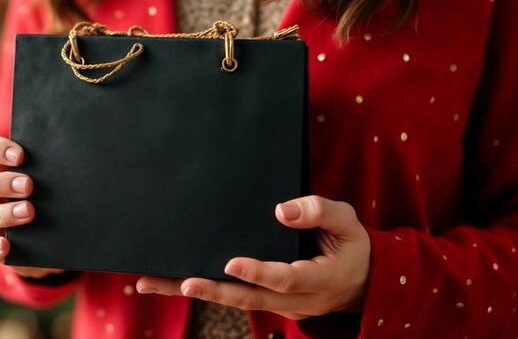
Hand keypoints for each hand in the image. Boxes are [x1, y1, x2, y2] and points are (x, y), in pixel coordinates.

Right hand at [0, 133, 63, 278]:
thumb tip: (85, 157)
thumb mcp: (61, 182)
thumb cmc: (59, 199)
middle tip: (28, 186)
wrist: (61, 239)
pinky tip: (6, 245)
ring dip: (2, 213)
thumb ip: (63, 169)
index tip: (20, 155)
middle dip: (0, 182)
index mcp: (4, 169)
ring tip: (29, 212)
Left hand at [136, 195, 369, 319]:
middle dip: (214, 291)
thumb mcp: (348, 222)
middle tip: (182, 282)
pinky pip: (234, 298)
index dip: (258, 272)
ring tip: (154, 284)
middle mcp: (297, 301)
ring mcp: (281, 307)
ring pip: (235, 302)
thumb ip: (319, 212)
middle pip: (251, 300)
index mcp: (320, 280)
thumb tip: (282, 210)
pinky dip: (202, 291)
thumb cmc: (351, 245)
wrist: (363, 280)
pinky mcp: (268, 303)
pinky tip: (168, 283)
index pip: (286, 280)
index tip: (231, 263)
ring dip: (196, 293)